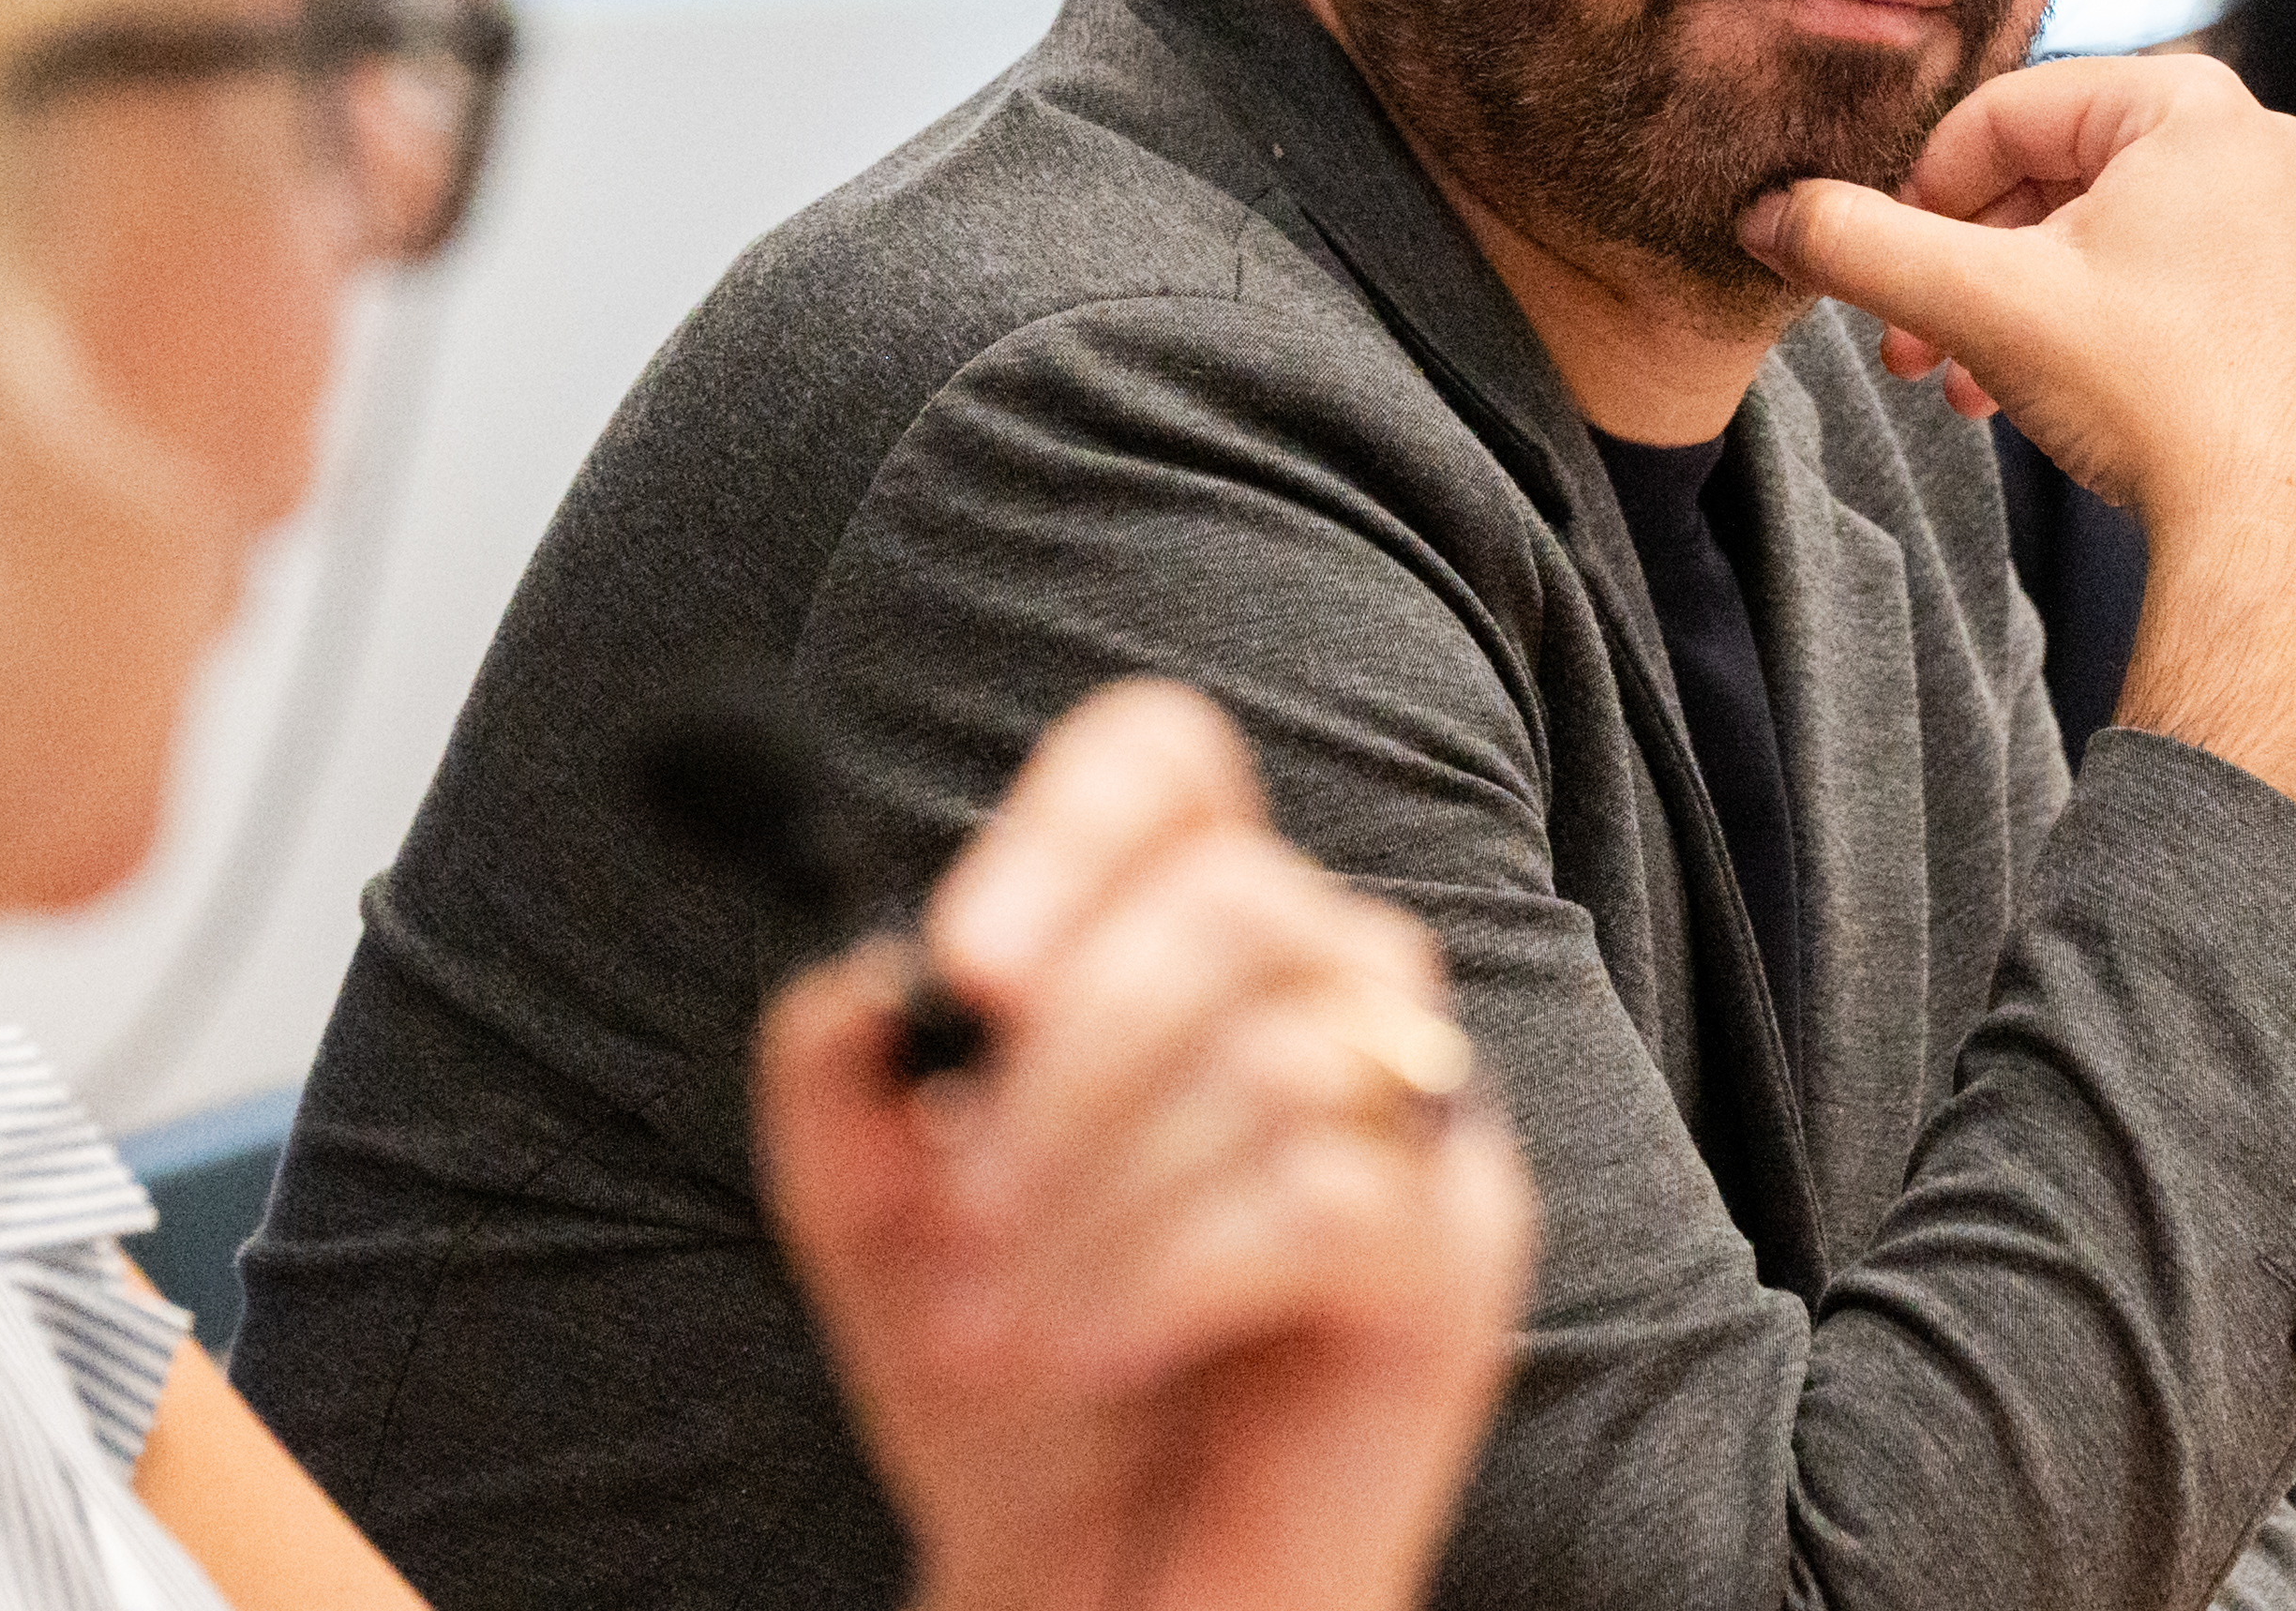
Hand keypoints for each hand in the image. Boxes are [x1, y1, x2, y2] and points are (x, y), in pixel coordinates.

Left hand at [755, 680, 1533, 1610]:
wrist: (1091, 1585)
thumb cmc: (1007, 1377)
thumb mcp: (870, 1209)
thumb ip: (843, 1068)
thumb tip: (878, 981)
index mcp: (1186, 940)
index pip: (1169, 767)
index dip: (1071, 834)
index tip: (967, 977)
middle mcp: (1328, 991)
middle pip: (1237, 899)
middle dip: (1067, 1066)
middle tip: (955, 1211)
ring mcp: (1412, 1116)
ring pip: (1272, 1056)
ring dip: (1091, 1204)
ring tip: (993, 1326)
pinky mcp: (1452, 1255)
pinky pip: (1323, 1199)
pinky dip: (1168, 1275)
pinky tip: (1087, 1350)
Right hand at [1740, 53, 2295, 815]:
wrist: (2282, 536)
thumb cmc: (2154, 397)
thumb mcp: (1981, 306)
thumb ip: (1862, 246)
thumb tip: (1769, 214)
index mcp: (2193, 104)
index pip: (2005, 113)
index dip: (1918, 191)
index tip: (1877, 268)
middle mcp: (2258, 142)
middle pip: (2054, 174)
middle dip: (1964, 264)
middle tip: (1907, 344)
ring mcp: (2291, 222)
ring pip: (2102, 235)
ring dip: (2012, 305)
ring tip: (1962, 385)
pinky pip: (2160, 279)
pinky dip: (2086, 325)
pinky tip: (2036, 398)